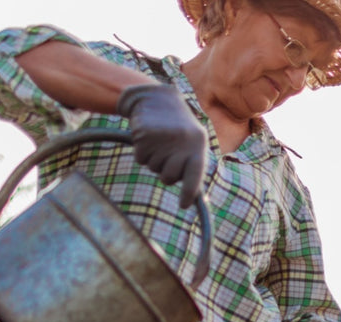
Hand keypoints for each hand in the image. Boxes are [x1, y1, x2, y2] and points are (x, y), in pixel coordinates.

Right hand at [116, 84, 207, 206]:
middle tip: (167, 156)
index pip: (194, 175)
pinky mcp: (144, 135)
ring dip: (154, 160)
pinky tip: (148, 137)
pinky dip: (142, 153)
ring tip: (159, 142)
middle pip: (169, 177)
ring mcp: (163, 138)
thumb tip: (195, 196)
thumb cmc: (178, 126)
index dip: (188, 193)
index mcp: (198, 143)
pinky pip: (141, 159)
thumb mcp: (193, 140)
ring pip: (154, 168)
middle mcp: (182, 141)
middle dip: (165, 172)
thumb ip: (193, 164)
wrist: (156, 96)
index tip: (183, 206)